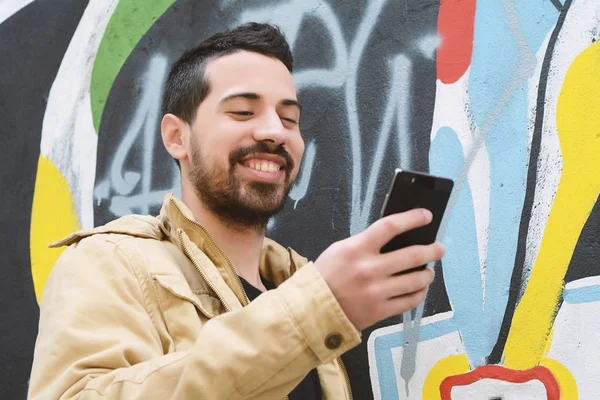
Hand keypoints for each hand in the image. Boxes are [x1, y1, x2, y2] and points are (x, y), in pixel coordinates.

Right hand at [314, 209, 443, 330]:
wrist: (311, 309)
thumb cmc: (327, 276)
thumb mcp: (341, 250)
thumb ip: (366, 243)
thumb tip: (398, 238)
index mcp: (357, 249)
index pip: (390, 226)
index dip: (412, 218)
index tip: (426, 215)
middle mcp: (369, 269)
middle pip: (412, 255)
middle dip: (432, 250)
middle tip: (439, 248)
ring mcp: (376, 292)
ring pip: (416, 280)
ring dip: (428, 274)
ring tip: (429, 271)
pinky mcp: (380, 311)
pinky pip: (410, 301)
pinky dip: (419, 293)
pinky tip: (419, 288)